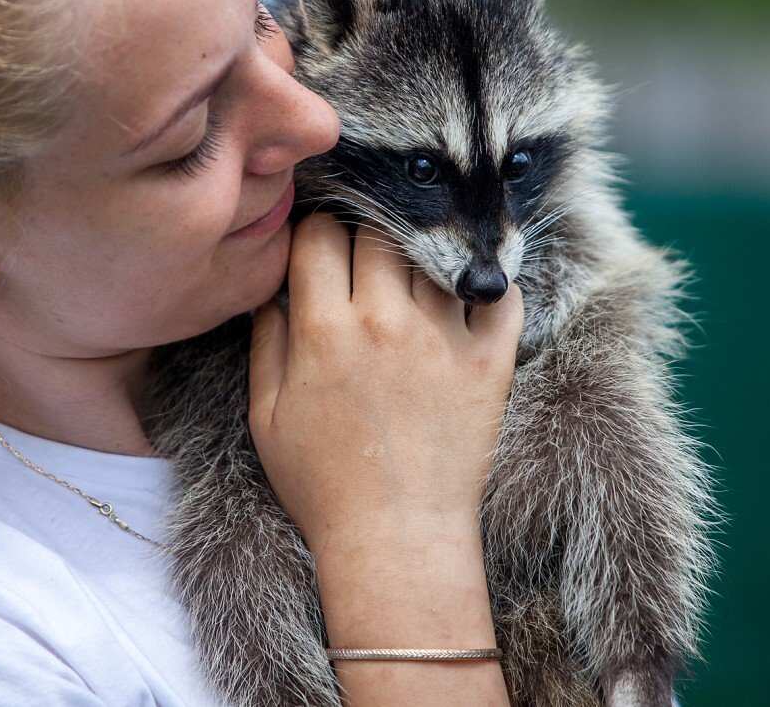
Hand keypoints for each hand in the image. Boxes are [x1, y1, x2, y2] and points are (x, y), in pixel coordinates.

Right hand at [247, 213, 524, 557]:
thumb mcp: (268, 415)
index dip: (315, 232)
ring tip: (414, 275)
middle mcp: (385, 322)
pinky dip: (489, 282)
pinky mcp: (491, 361)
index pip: (318, 235)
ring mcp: (444, 338)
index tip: (320, 248)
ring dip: (421, 254)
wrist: (396, 537)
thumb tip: (273, 291)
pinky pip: (501, 294)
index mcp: (324, 331)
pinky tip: (468, 292)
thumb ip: (268, 342)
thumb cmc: (323, 484)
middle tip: (365, 257)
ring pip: (435, 251)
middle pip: (378, 231)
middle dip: (365, 234)